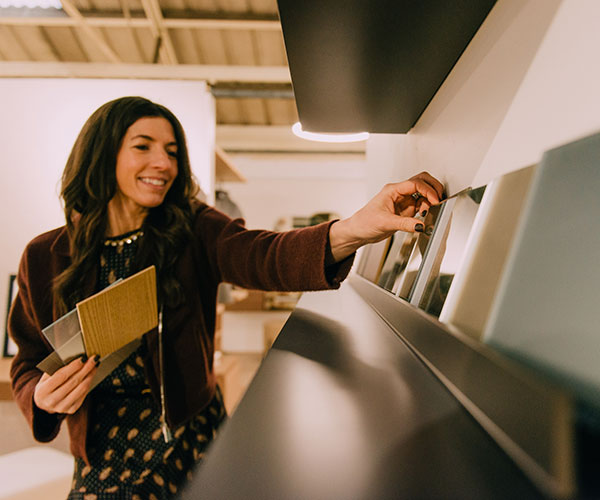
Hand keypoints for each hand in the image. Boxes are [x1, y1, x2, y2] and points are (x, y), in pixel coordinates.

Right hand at [34, 355, 98, 414]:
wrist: (44, 401)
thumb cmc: (47, 384)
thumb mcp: (46, 376)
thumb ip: (57, 368)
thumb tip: (76, 358)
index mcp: (42, 391)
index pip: (61, 376)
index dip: (74, 366)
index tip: (83, 357)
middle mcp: (51, 401)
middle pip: (73, 382)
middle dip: (86, 368)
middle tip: (94, 359)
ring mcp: (62, 407)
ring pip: (81, 388)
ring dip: (90, 375)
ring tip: (95, 365)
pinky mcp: (71, 409)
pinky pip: (84, 394)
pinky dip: (89, 382)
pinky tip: (91, 374)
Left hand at [329, 172, 443, 261]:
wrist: (359, 231)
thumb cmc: (365, 222)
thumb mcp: (385, 223)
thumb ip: (405, 224)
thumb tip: (421, 225)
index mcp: (392, 190)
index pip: (415, 183)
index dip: (428, 191)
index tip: (435, 201)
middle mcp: (399, 193)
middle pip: (422, 181)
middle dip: (433, 188)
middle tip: (439, 200)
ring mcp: (403, 201)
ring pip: (423, 193)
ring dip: (429, 201)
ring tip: (427, 212)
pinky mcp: (405, 210)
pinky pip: (421, 205)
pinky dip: (426, 209)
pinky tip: (424, 216)